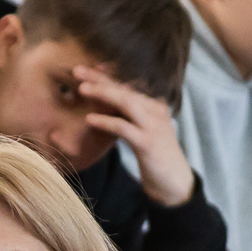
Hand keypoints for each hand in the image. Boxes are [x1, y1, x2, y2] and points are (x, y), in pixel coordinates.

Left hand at [71, 65, 194, 206]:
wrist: (173, 183)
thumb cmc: (155, 157)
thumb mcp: (142, 132)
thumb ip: (128, 117)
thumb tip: (104, 106)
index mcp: (154, 105)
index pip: (129, 84)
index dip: (109, 74)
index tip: (91, 67)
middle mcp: (155, 110)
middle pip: (125, 88)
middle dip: (100, 78)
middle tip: (78, 70)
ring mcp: (153, 126)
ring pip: (126, 102)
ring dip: (102, 93)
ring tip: (81, 88)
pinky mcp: (147, 143)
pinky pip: (123, 127)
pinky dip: (105, 121)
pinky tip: (89, 119)